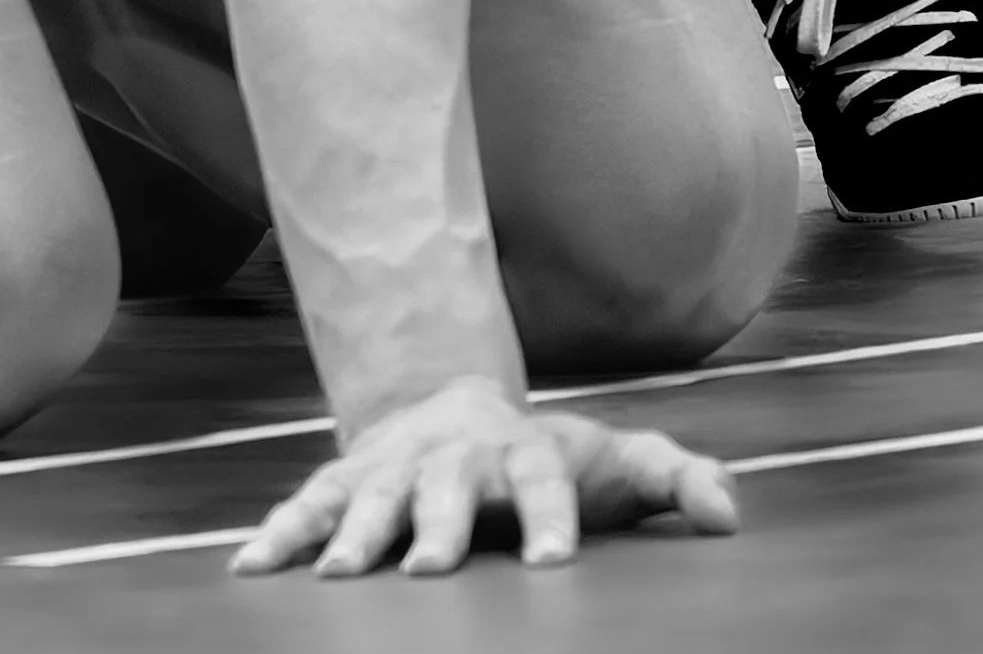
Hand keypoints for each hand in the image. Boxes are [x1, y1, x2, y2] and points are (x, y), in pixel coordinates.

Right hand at [230, 376, 738, 576]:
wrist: (456, 404)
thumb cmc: (549, 457)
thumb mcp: (616, 463)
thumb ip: (674, 479)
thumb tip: (731, 515)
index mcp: (523, 454)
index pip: (543, 479)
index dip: (551, 516)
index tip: (555, 562)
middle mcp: (456, 457)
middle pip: (449, 486)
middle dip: (439, 525)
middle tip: (431, 569)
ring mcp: (397, 466)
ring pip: (373, 495)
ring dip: (354, 533)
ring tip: (337, 577)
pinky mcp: (348, 480)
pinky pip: (309, 504)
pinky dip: (281, 533)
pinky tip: (251, 569)